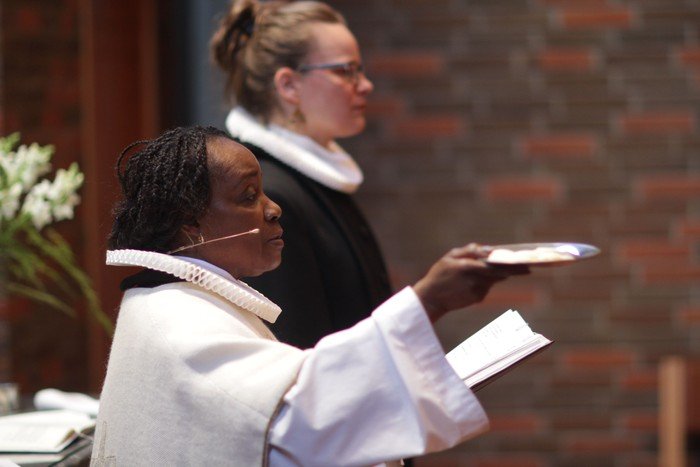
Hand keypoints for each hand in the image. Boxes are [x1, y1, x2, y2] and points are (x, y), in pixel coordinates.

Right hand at [413, 243, 528, 322]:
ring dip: (493, 276)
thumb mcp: (449, 257)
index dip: (510, 263)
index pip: (494, 264)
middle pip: (499, 274)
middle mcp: (475, 279)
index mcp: (468, 266)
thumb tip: (487, 249)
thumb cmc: (439, 275)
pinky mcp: (477, 298)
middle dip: (514, 271)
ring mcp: (477, 290)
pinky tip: (468, 285)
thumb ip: (469, 250)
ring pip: (492, 280)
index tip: (524, 262)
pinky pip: (486, 288)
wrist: (431, 299)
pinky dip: (483, 284)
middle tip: (528, 269)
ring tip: (476, 274)